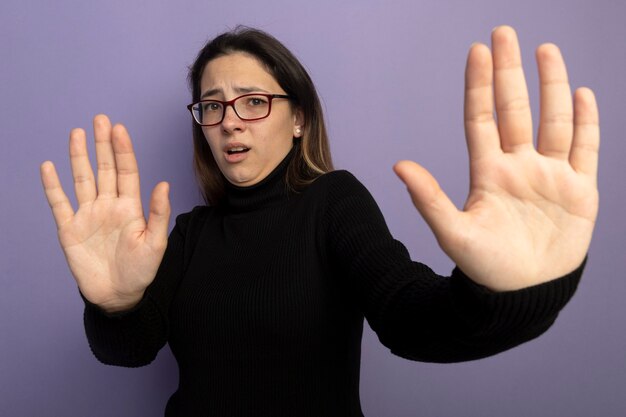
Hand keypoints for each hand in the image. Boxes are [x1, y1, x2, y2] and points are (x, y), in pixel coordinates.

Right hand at [40, 115, 170, 310]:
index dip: (123, 150)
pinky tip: (48, 166)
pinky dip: (52, 186)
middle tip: (100, 119)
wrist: (118, 295)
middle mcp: (108, 205)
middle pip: (104, 169)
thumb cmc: (141, 270)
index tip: (119, 129)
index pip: (126, 172)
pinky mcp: (69, 229)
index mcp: (130, 207)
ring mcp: (88, 215)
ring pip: (82, 179)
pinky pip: (59, 203)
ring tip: (77, 133)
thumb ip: (159, 214)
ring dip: (79, 157)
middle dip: (102, 145)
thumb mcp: (156, 243)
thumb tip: (164, 184)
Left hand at [394, 26, 598, 290]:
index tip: (477, 51)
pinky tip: (583, 95)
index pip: (482, 119)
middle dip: (510, 72)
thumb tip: (397, 165)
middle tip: (504, 32)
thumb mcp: (453, 233)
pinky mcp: (579, 191)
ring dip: (551, 86)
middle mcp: (518, 166)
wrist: (523, 293)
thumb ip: (428, 198)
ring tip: (545, 50)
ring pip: (553, 121)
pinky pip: (585, 149)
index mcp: (488, 172)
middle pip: (515, 109)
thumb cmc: (485, 267)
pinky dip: (586, 123)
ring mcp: (550, 175)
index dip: (479, 86)